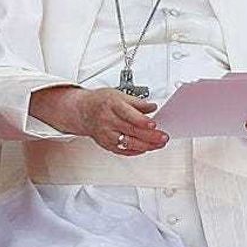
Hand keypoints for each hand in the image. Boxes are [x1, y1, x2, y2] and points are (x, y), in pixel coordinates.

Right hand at [31, 86, 168, 155]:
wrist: (83, 111)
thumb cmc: (101, 102)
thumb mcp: (118, 94)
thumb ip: (137, 102)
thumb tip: (152, 107)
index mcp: (112, 105)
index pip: (129, 115)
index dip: (142, 121)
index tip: (154, 124)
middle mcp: (108, 121)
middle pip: (131, 130)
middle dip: (150, 136)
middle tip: (163, 137)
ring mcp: (107, 134)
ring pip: (128, 143)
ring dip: (146, 145)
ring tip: (158, 144)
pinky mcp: (106, 144)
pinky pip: (123, 151)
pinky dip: (136, 151)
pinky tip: (145, 148)